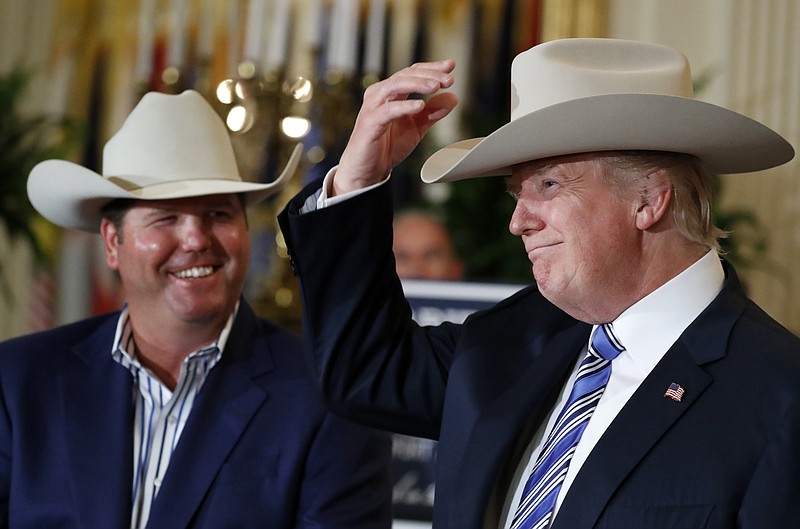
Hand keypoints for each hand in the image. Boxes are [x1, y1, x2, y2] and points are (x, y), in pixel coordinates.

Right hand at [332, 60, 457, 195]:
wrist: (368, 170)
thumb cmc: (388, 146)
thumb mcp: (417, 127)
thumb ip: (432, 112)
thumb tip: (453, 97)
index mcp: (391, 93)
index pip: (412, 72)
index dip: (431, 68)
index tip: (451, 66)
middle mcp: (380, 94)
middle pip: (406, 75)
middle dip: (429, 75)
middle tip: (448, 79)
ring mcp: (373, 106)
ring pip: (396, 86)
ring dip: (418, 84)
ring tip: (436, 86)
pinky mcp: (370, 122)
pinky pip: (388, 110)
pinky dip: (404, 106)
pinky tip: (419, 105)